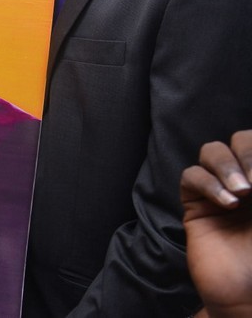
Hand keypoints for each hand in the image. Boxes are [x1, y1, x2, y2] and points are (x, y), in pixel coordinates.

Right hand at [182, 130, 251, 317]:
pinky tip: (227, 205)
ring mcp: (220, 191)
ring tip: (244, 192)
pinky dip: (208, 184)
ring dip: (227, 165)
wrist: (247, 297)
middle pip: (239, 140)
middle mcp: (246, 182)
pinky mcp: (195, 205)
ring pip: (211, 151)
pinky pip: (192, 177)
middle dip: (247, 152)